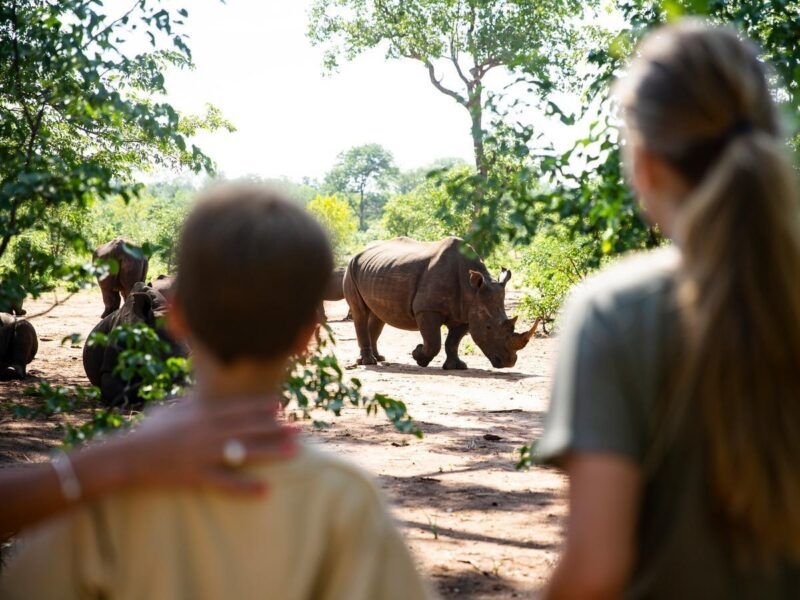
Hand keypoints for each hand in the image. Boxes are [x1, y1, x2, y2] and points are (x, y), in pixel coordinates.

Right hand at [105, 397, 297, 494]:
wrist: (126, 457)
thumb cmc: (148, 433)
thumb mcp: (171, 411)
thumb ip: (192, 403)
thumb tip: (204, 395)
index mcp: (202, 416)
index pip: (238, 409)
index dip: (260, 407)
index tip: (281, 406)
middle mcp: (207, 432)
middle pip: (249, 429)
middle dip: (276, 428)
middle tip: (299, 429)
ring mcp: (203, 454)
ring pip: (245, 452)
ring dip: (272, 451)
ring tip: (295, 452)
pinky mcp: (197, 476)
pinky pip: (226, 482)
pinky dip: (247, 487)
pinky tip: (266, 489)